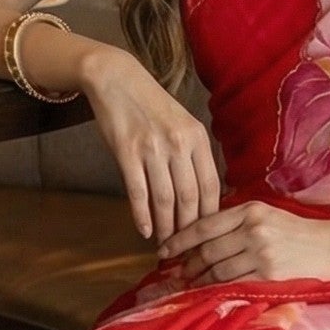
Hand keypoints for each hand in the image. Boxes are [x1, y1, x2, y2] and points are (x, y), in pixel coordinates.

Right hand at [78, 45, 221, 242]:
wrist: (117, 80)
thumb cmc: (152, 106)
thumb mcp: (183, 124)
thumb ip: (194, 155)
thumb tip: (204, 196)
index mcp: (198, 138)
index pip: (211, 187)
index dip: (210, 217)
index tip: (207, 236)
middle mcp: (178, 144)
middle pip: (189, 198)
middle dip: (188, 229)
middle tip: (186, 249)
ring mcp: (152, 148)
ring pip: (164, 199)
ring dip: (166, 228)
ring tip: (166, 245)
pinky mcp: (127, 153)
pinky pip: (138, 193)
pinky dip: (142, 216)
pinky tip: (145, 231)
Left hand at [161, 200, 329, 284]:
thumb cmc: (298, 232)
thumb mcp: (268, 214)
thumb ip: (237, 220)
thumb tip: (200, 234)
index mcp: (251, 210)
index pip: (204, 225)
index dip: (180, 239)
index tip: (164, 249)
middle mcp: (253, 229)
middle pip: (207, 250)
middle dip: (187, 264)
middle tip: (175, 272)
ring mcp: (261, 253)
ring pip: (217, 270)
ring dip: (198, 280)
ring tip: (188, 284)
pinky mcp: (269, 275)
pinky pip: (234, 285)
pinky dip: (217, 290)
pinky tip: (208, 292)